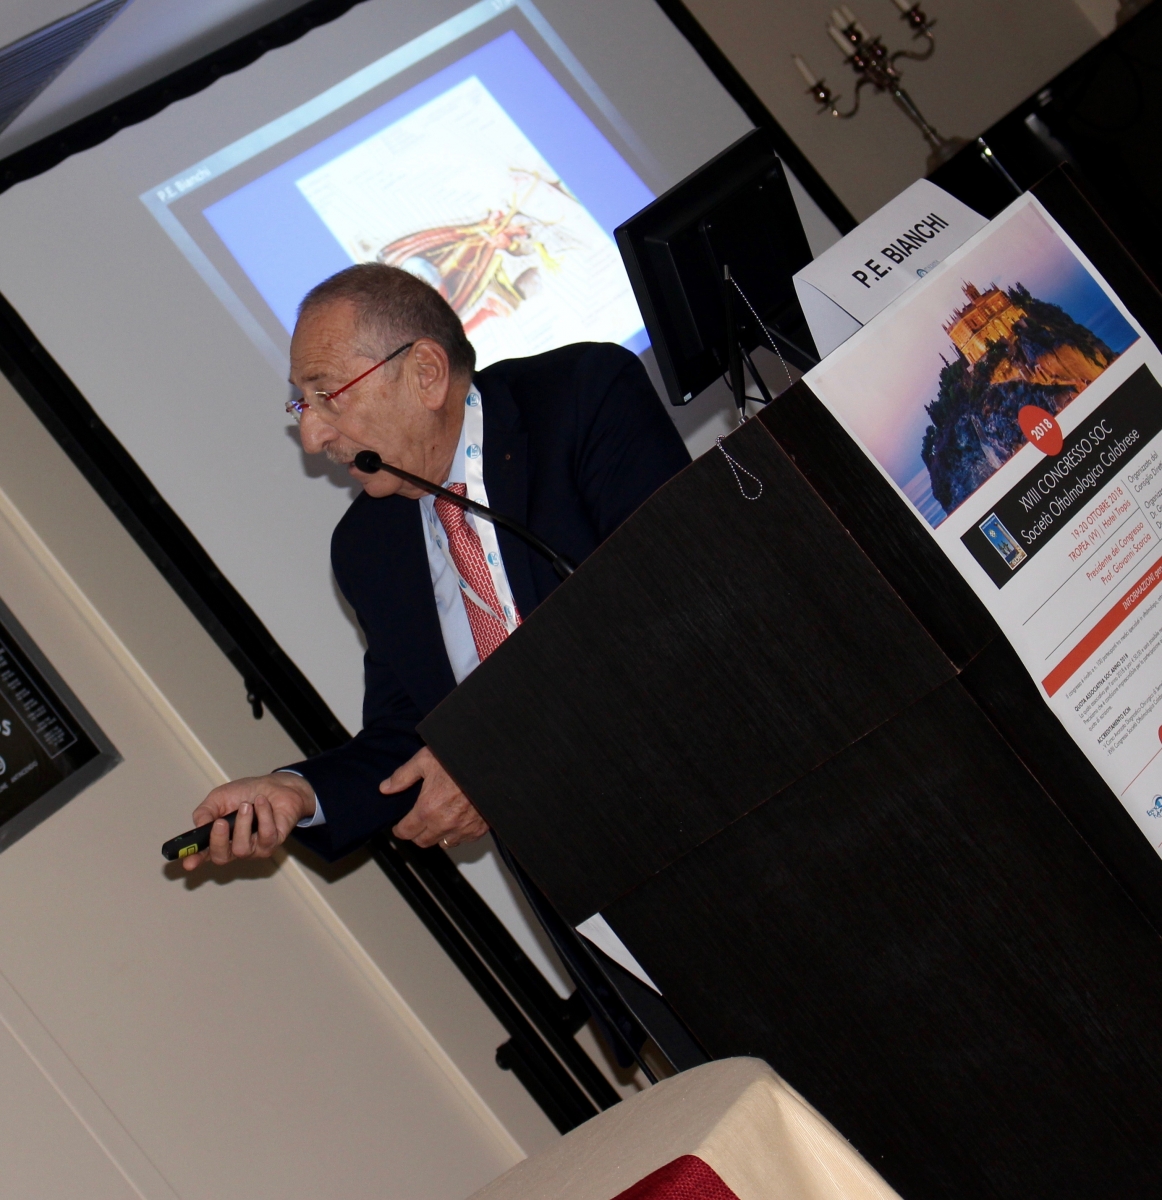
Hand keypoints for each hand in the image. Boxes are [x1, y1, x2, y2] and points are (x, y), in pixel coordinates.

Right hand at [181, 773, 315, 871]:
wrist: (276, 785)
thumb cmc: (247, 793)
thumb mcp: (219, 798)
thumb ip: (205, 812)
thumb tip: (199, 826)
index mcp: (218, 838)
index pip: (203, 854)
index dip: (195, 859)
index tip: (188, 862)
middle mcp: (235, 848)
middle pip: (221, 857)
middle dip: (219, 840)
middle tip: (220, 822)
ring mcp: (255, 848)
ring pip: (243, 848)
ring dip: (243, 823)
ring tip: (246, 805)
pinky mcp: (273, 842)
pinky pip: (266, 835)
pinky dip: (263, 815)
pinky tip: (262, 802)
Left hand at [382, 747, 488, 848]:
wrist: (492, 764)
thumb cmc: (460, 760)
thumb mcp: (425, 760)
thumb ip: (403, 776)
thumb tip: (385, 788)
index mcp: (428, 809)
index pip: (406, 832)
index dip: (399, 830)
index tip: (399, 827)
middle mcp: (444, 823)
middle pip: (423, 841)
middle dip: (417, 834)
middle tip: (416, 823)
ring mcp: (463, 828)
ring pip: (444, 842)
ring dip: (438, 835)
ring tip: (438, 820)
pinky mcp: (479, 829)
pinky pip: (463, 839)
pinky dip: (458, 833)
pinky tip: (457, 819)